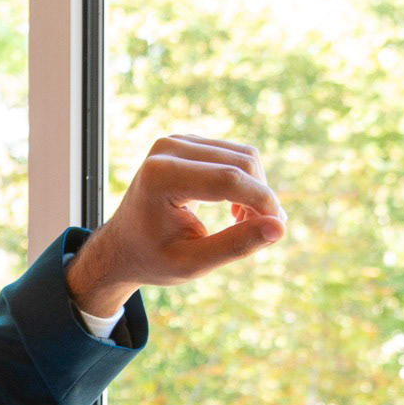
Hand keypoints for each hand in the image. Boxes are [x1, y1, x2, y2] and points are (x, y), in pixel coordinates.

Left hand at [66, 132, 285, 316]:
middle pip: (241, 162)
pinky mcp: (188, 142)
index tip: (278, 228)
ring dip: (255, 190)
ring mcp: (177, 140)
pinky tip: (234, 210)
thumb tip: (280, 229)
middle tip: (262, 232)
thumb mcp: (193, 263)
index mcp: (161, 176)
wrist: (122, 247)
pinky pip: (232, 154)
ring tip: (243, 224)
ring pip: (242, 156)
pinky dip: (244, 182)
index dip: (261, 202)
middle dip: (260, 196)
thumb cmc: (153, 260)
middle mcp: (168, 148)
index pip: (229, 179)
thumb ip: (236, 245)